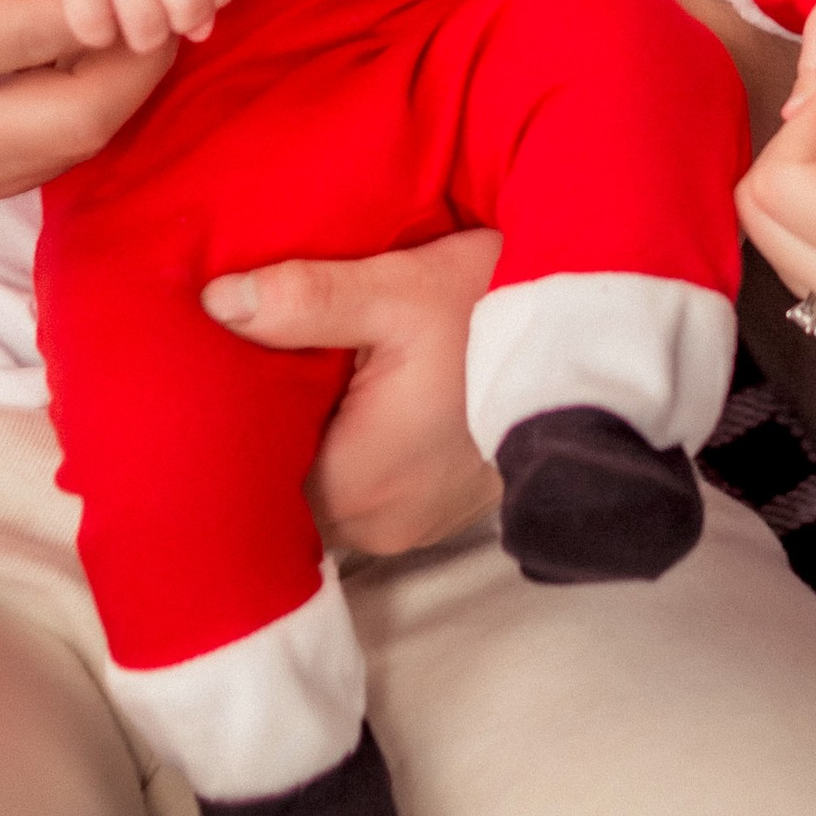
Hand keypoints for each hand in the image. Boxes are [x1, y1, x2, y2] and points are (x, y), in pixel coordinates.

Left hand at [204, 230, 503, 558]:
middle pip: (284, 486)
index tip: (213, 373)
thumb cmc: (500, 313)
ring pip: (326, 488)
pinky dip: (355, 447)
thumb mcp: (399, 289)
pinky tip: (353, 393)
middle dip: (266, 430)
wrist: (603, 342)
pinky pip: (370, 487)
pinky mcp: (442, 511)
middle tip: (251, 359)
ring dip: (314, 439)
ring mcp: (415, 525)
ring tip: (301, 371)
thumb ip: (304, 299)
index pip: (246, 475)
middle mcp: (379, 525)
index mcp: (352, 486)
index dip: (226, 424)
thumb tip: (216, 301)